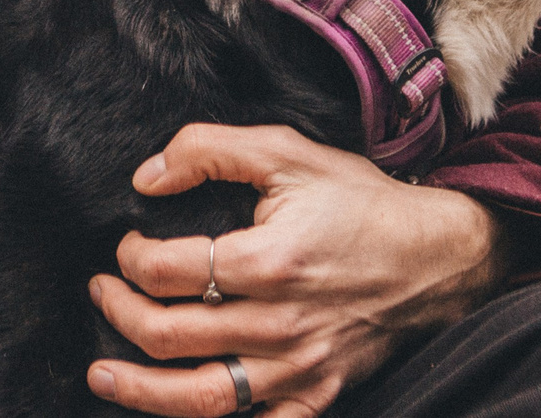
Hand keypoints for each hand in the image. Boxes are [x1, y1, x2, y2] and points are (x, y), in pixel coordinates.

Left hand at [85, 123, 506, 416]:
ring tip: (102, 375)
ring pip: (202, 397)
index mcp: (268, 260)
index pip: (166, 270)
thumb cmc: (360, 200)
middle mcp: (280, 323)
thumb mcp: (287, 151)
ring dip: (141, 390)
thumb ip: (209, 150)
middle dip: (119, 314)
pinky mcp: (318, 393)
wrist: (438, 256)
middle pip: (170, 336)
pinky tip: (179, 416)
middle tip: (102, 294)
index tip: (127, 246)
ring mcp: (299, 367)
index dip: (129, 258)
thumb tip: (146, 178)